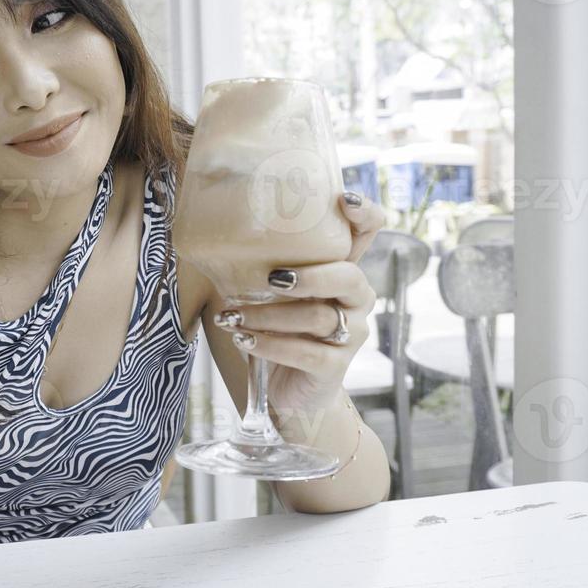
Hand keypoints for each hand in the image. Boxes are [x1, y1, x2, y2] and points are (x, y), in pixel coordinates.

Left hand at [213, 190, 385, 418]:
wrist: (291, 388)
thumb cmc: (282, 330)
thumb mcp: (275, 295)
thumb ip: (267, 268)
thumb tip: (219, 239)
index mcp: (344, 271)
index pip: (368, 233)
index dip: (364, 213)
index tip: (342, 198)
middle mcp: (357, 299)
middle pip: (348, 276)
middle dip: (310, 275)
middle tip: (272, 278)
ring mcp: (353, 334)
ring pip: (318, 316)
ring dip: (268, 316)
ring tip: (232, 316)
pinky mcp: (336, 367)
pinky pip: (307, 353)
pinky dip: (270, 345)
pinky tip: (244, 340)